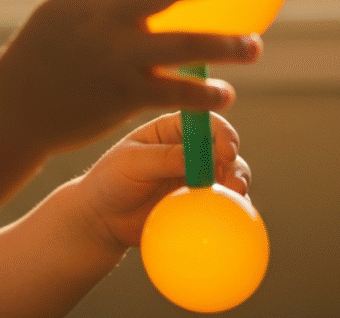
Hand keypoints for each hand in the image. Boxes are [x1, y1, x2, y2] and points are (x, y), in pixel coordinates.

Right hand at [0, 0, 260, 151]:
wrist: (11, 111)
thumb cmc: (36, 63)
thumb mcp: (55, 19)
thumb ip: (91, 4)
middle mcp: (99, 19)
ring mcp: (112, 56)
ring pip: (182, 44)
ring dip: (225, 44)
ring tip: (254, 46)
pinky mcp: (121, 94)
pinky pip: (174, 92)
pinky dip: (204, 94)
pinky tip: (225, 94)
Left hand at [76, 112, 251, 251]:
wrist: (102, 218)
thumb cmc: (110, 180)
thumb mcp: (132, 163)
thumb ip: (165, 157)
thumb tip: (202, 156)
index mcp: (170, 130)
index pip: (204, 121)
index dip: (221, 132)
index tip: (227, 151)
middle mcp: (188, 150)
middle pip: (224, 149)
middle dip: (235, 162)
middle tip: (234, 183)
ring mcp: (195, 178)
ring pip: (229, 175)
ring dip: (238, 184)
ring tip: (235, 197)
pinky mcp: (198, 204)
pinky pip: (223, 205)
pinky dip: (232, 209)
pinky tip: (229, 218)